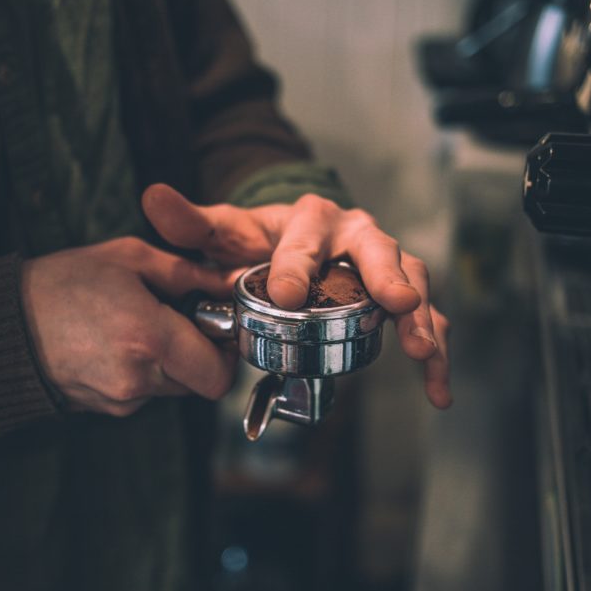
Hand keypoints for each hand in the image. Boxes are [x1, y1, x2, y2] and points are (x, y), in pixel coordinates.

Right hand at [21, 237, 238, 415]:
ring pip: (173, 386)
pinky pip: (145, 391)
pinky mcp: (107, 408)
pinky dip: (143, 370)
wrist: (2, 327)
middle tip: (178, 320)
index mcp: (149, 337)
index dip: (226, 355)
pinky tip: (117, 343)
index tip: (217, 329)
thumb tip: (227, 280)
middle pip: (199, 381)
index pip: (218, 375)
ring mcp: (121, 399)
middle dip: (198, 352)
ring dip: (169, 361)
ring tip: (138, 326)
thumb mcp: (128, 259)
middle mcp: (139, 377)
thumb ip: (186, 273)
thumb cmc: (62, 284)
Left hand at [142, 184, 451, 407]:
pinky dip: (435, 353)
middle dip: (388, 277)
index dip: (297, 265)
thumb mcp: (225, 231)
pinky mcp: (398, 300)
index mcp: (313, 219)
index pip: (306, 238)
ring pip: (412, 284)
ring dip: (420, 319)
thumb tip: (153, 198)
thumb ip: (192, 222)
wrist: (299, 245)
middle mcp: (356, 237)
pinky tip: (436, 391)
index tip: (288, 296)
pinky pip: (425, 322)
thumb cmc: (263, 241)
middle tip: (395, 303)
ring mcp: (384, 269)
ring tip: (420, 351)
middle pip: (378, 251)